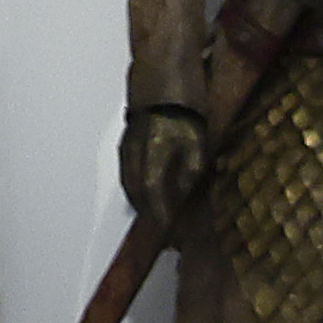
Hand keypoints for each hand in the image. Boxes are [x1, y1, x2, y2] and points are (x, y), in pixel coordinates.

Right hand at [121, 107, 204, 227]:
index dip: (159, 211)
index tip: (167, 228)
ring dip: (140, 203)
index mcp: (154, 153)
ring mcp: (126, 151)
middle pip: (137, 191)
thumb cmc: (185, 120)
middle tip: (163, 229)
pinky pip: (126, 175)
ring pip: (128, 184)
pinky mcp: (124, 148)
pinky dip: (135, 190)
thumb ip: (190, 173)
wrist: (163, 93)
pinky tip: (145, 197)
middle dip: (149, 212)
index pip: (152, 190)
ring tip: (154, 217)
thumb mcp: (197, 147)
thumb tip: (182, 196)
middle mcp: (135, 154)